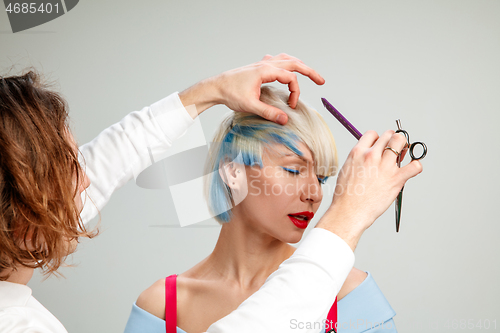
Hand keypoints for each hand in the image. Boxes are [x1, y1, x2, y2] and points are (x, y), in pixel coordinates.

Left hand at [178, 54, 324, 123]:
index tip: (291, 106)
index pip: (290, 77)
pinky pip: (277, 60)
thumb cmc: (231, 94)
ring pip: (286, 59)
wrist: (216, 87)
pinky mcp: (258, 66)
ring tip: (308, 72)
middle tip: (322, 81)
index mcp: (266, 71)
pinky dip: (286, 63)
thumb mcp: (250, 106)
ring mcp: (262, 63)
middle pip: (294, 62)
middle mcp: (266, 64)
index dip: (295, 92)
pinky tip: (285, 69)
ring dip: (298, 65)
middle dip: (309, 71)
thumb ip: (269, 113)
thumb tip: (285, 119)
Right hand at [316, 130, 422, 250]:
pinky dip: (416, 166)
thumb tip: (368, 155)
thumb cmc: (346, 195)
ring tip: (403, 155)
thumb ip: (358, 160)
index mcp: (358, 153)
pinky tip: (413, 168)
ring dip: (404, 147)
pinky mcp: (396, 178)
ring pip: (401, 142)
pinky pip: (414, 166)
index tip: (380, 144)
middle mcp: (372, 156)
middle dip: (393, 140)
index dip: (378, 138)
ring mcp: (385, 166)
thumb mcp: (346, 170)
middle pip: (389, 135)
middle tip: (394, 148)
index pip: (372, 134)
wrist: (349, 211)